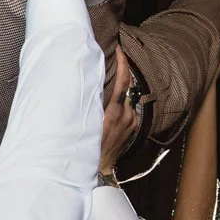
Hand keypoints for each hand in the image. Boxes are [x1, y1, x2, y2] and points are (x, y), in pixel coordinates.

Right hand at [99, 50, 146, 175]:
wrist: (101, 170)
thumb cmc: (88, 148)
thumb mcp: (86, 123)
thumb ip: (91, 104)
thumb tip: (90, 85)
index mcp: (114, 112)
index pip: (123, 81)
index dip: (123, 63)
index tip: (120, 49)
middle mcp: (127, 115)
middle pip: (129, 85)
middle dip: (124, 70)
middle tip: (117, 57)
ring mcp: (132, 121)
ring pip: (129, 96)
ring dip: (122, 87)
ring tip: (112, 78)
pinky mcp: (133, 127)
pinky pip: (129, 107)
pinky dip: (123, 100)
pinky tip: (114, 100)